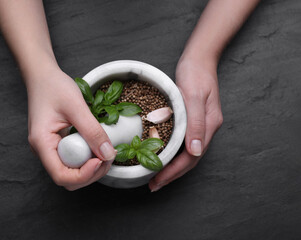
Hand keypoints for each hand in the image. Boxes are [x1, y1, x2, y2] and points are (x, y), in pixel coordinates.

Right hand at [26, 67, 116, 190]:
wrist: (43, 77)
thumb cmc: (53, 87)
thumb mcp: (76, 106)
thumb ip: (93, 131)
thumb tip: (108, 154)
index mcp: (41, 143)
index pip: (61, 175)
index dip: (84, 175)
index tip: (100, 160)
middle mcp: (43, 151)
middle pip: (67, 178)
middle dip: (91, 173)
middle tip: (108, 157)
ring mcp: (49, 149)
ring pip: (71, 172)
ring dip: (91, 168)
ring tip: (105, 152)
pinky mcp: (57, 145)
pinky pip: (73, 160)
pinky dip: (87, 158)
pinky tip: (97, 147)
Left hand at [149, 57, 222, 191]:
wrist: (199, 59)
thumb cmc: (196, 74)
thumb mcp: (194, 96)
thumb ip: (196, 123)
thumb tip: (195, 151)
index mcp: (209, 126)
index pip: (191, 157)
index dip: (174, 171)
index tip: (158, 180)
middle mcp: (206, 129)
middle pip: (190, 159)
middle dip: (171, 174)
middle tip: (153, 184)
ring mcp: (201, 126)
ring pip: (187, 153)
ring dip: (172, 167)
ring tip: (156, 176)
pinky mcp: (193, 120)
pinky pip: (183, 142)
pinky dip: (172, 153)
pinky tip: (162, 155)